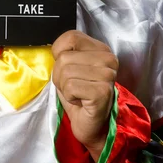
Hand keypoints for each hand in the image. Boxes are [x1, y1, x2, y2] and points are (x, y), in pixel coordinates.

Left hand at [52, 30, 118, 161]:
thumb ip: (66, 53)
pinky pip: (70, 87)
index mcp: (101, 49)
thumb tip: (54, 49)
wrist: (92, 125)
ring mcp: (107, 75)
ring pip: (65, 71)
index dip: (59, 53)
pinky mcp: (102, 92)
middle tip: (73, 88)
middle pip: (64, 57)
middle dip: (60, 75)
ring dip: (64, 88)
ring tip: (77, 95)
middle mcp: (108, 59)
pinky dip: (69, 97)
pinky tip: (80, 102)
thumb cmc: (79, 95)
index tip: (67, 68)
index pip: (71, 36)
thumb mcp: (70, 67)